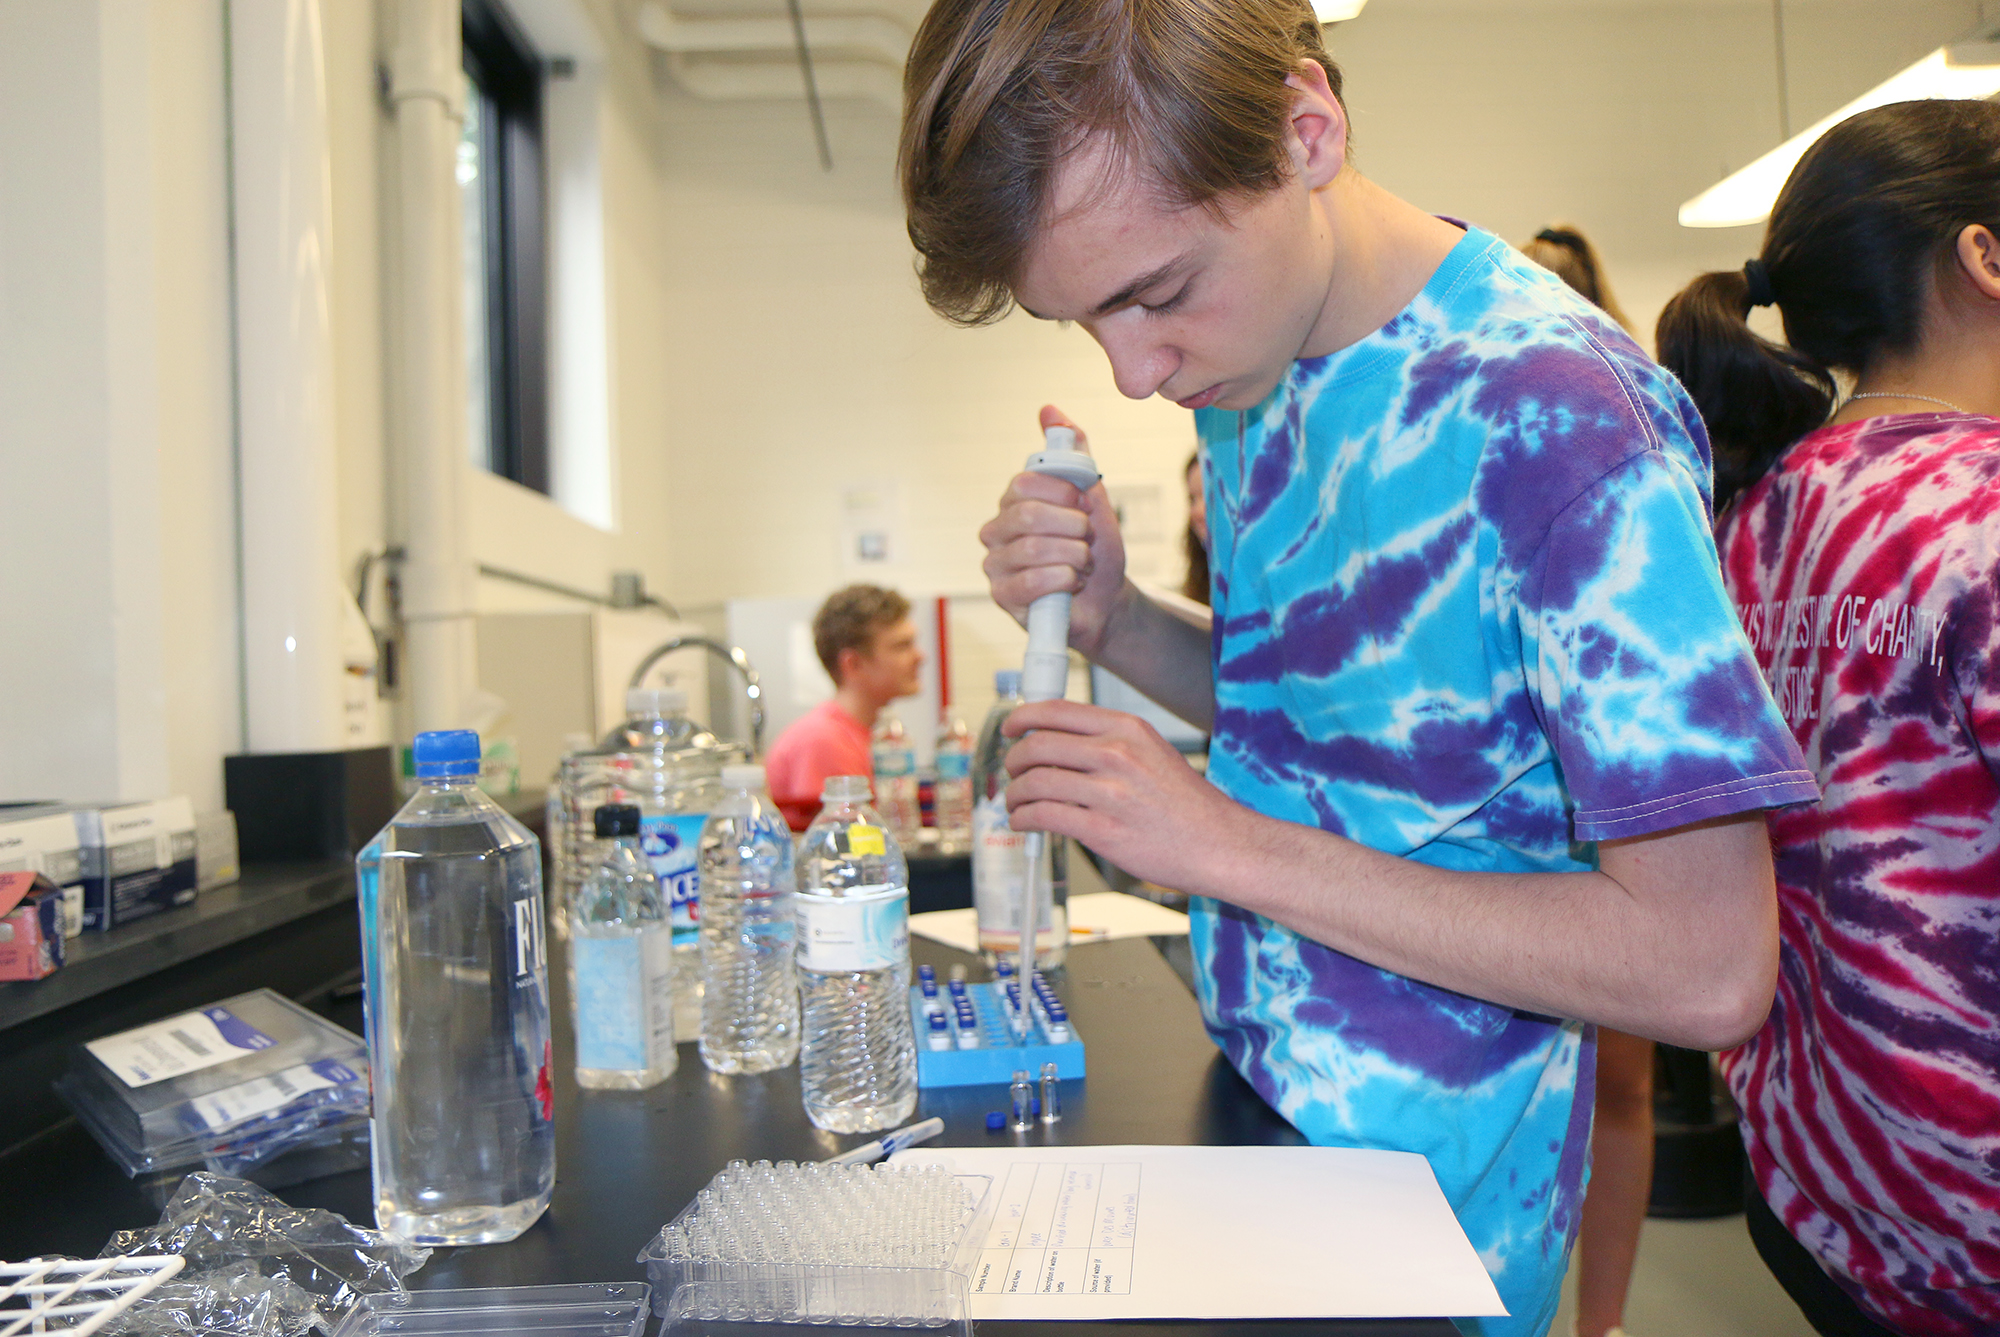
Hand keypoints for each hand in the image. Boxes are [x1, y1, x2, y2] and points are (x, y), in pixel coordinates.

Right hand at [978, 406, 1129, 659]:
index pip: (1026, 482)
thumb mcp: (1093, 498)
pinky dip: (1065, 581)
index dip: (1064, 494)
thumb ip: (1073, 455)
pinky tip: (1071, 585)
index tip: (1085, 507)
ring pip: (1035, 550)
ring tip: (1083, 565)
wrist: (1107, 600)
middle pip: (1028, 515)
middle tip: (1087, 540)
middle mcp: (997, 529)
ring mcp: (995, 564)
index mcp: (1014, 501)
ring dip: (1075, 557)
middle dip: (1073, 529)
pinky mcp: (1002, 597)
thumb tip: (1049, 410)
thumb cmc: (1095, 551)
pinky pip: (1032, 582)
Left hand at [999, 699, 1250, 894]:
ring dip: (1014, 795)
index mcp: (1128, 729)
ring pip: (1034, 782)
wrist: (1221, 845)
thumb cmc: (1189, 806)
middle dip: (1014, 760)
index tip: (1011, 728)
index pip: (1057, 711)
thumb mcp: (1153, 753)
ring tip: (1016, 804)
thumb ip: (1110, 743)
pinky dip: (1023, 819)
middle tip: (1011, 771)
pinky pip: (1043, 816)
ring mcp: (1109, 792)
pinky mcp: (1102, 830)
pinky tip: (1025, 823)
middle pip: (1037, 745)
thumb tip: (1059, 742)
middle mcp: (1117, 754)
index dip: (1022, 718)